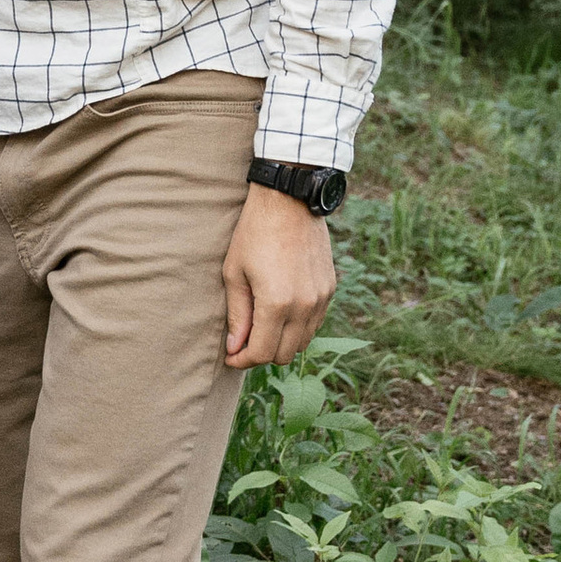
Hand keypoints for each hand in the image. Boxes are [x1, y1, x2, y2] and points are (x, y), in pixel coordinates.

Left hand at [223, 185, 335, 368]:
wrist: (289, 201)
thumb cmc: (254, 233)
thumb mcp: (235, 273)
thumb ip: (237, 315)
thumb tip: (235, 348)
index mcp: (277, 303)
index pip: (262, 353)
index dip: (242, 360)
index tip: (231, 356)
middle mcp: (304, 306)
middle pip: (284, 355)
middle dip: (261, 354)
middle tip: (243, 342)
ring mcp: (321, 298)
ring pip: (302, 343)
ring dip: (281, 342)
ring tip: (262, 326)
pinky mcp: (329, 289)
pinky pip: (315, 324)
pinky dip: (297, 327)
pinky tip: (281, 312)